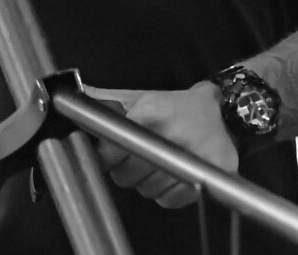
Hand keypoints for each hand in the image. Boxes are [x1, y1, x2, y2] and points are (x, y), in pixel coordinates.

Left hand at [81, 83, 233, 210]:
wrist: (224, 113)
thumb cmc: (177, 108)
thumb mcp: (142, 98)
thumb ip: (108, 104)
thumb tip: (73, 104)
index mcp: (152, 113)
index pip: (112, 148)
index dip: (106, 156)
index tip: (108, 155)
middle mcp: (173, 134)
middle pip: (127, 174)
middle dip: (126, 170)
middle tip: (139, 156)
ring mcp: (194, 155)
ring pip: (147, 190)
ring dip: (147, 182)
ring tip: (160, 162)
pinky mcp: (211, 173)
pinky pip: (169, 199)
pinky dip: (167, 192)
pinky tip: (174, 173)